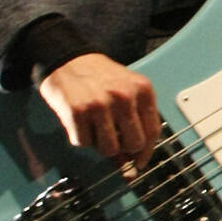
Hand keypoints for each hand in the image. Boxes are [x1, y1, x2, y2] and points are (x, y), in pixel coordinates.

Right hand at [41, 53, 161, 167]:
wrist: (68, 58)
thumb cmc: (99, 76)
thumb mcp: (126, 91)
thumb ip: (134, 122)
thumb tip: (132, 162)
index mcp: (142, 89)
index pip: (153, 131)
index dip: (147, 152)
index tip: (140, 162)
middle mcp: (124, 97)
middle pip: (133, 144)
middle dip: (123, 148)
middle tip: (112, 138)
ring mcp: (100, 105)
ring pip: (109, 149)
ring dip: (100, 144)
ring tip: (95, 127)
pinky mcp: (77, 112)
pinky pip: (84, 143)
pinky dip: (81, 137)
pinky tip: (80, 122)